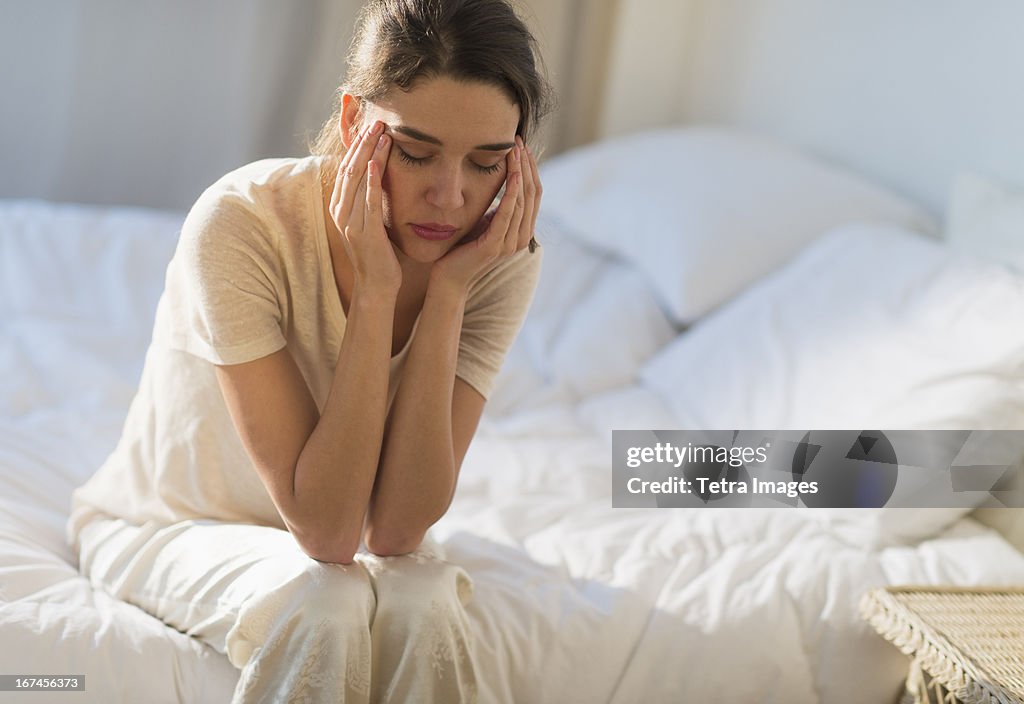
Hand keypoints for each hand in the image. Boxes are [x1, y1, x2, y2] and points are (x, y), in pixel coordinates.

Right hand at [328, 120, 400, 297]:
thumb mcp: (371, 221)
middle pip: (349, 168)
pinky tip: (377, 162)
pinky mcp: (364, 233)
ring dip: (370, 154)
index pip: (346, 168)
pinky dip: (372, 180)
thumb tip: (380, 175)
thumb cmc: (379, 254)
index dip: (356, 146)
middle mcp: (340, 212)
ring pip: (358, 180)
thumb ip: (370, 199)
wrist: (377, 286)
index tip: (370, 126)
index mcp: (340, 208)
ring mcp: (350, 223)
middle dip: (362, 143)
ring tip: (382, 133)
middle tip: (377, 121)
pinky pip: (367, 201)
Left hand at [431, 136, 541, 291]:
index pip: (534, 194)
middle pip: (532, 194)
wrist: (448, 277)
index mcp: (522, 230)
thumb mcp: (485, 221)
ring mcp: (510, 243)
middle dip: (527, 164)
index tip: (521, 145)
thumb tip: (506, 182)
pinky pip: (508, 213)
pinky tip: (511, 173)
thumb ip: (499, 208)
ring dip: (520, 172)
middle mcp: (521, 237)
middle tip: (518, 140)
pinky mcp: (496, 245)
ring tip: (515, 149)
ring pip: (523, 200)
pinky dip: (511, 192)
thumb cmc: (463, 248)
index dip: (530, 168)